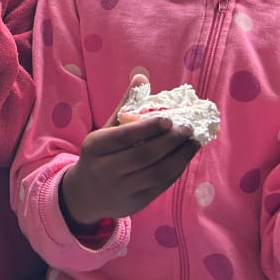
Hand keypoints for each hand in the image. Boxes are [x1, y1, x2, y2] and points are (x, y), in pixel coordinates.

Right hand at [59, 75, 198, 228]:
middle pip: (142, 155)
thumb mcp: (104, 130)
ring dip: (179, 157)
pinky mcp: (136, 202)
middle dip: (169, 142)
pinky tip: (185, 156)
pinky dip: (176, 170)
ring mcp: (122, 189)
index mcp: (95, 147)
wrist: (85, 194)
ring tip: (193, 142)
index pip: (123, 137)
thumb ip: (125, 106)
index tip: (169, 119)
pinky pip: (161, 185)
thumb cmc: (99, 155)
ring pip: (156, 173)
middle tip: (188, 128)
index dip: (147, 128)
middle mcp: (106, 170)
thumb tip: (142, 76)